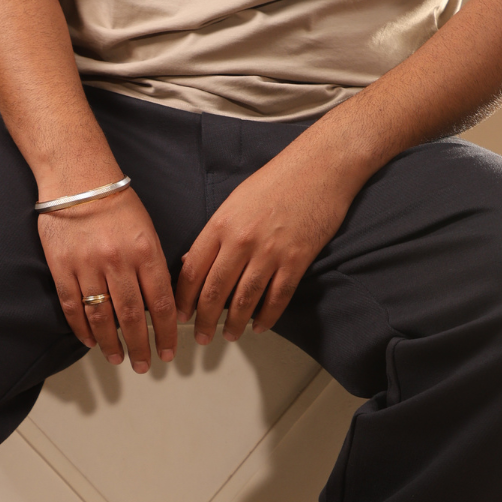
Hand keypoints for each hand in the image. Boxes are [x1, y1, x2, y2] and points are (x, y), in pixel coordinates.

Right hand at [39, 186, 178, 372]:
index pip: (160, 303)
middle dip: (140, 346)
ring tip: (117, 358)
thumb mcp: (148, 230)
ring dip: (111, 343)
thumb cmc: (117, 202)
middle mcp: (118, 262)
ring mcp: (87, 266)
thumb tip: (161, 304)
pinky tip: (90, 341)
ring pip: (101, 317)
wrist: (77, 178)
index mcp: (145, 252)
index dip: (165, 333)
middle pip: (131, 317)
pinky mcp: (62, 267)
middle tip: (144, 365)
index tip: (167, 352)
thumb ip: (155, 266)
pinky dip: (82, 328)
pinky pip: (73, 306)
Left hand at [175, 129, 366, 342]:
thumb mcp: (235, 202)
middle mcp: (241, 241)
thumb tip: (192, 262)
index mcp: (221, 224)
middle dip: (204, 320)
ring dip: (234, 323)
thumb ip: (215, 234)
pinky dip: (267, 317)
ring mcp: (270, 252)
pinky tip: (259, 326)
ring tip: (229, 335)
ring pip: (244, 300)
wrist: (321, 166)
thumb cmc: (278, 179)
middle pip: (215, 291)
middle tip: (200, 336)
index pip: (193, 271)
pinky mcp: (296, 260)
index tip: (179, 314)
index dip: (184, 299)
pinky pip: (277, 298)